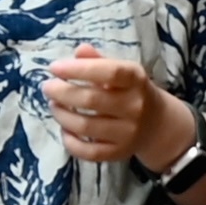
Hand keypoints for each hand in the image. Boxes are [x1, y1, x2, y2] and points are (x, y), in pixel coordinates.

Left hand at [44, 46, 187, 169]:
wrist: (158, 123)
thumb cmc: (132, 91)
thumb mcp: (122, 71)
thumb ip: (99, 61)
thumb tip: (79, 51)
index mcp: (136, 80)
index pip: (109, 72)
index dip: (79, 69)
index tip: (54, 67)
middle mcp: (135, 107)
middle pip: (92, 100)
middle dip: (62, 92)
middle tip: (47, 87)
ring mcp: (128, 133)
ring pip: (86, 126)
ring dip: (62, 115)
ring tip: (54, 105)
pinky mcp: (119, 153)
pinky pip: (88, 152)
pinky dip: (70, 142)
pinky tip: (64, 129)